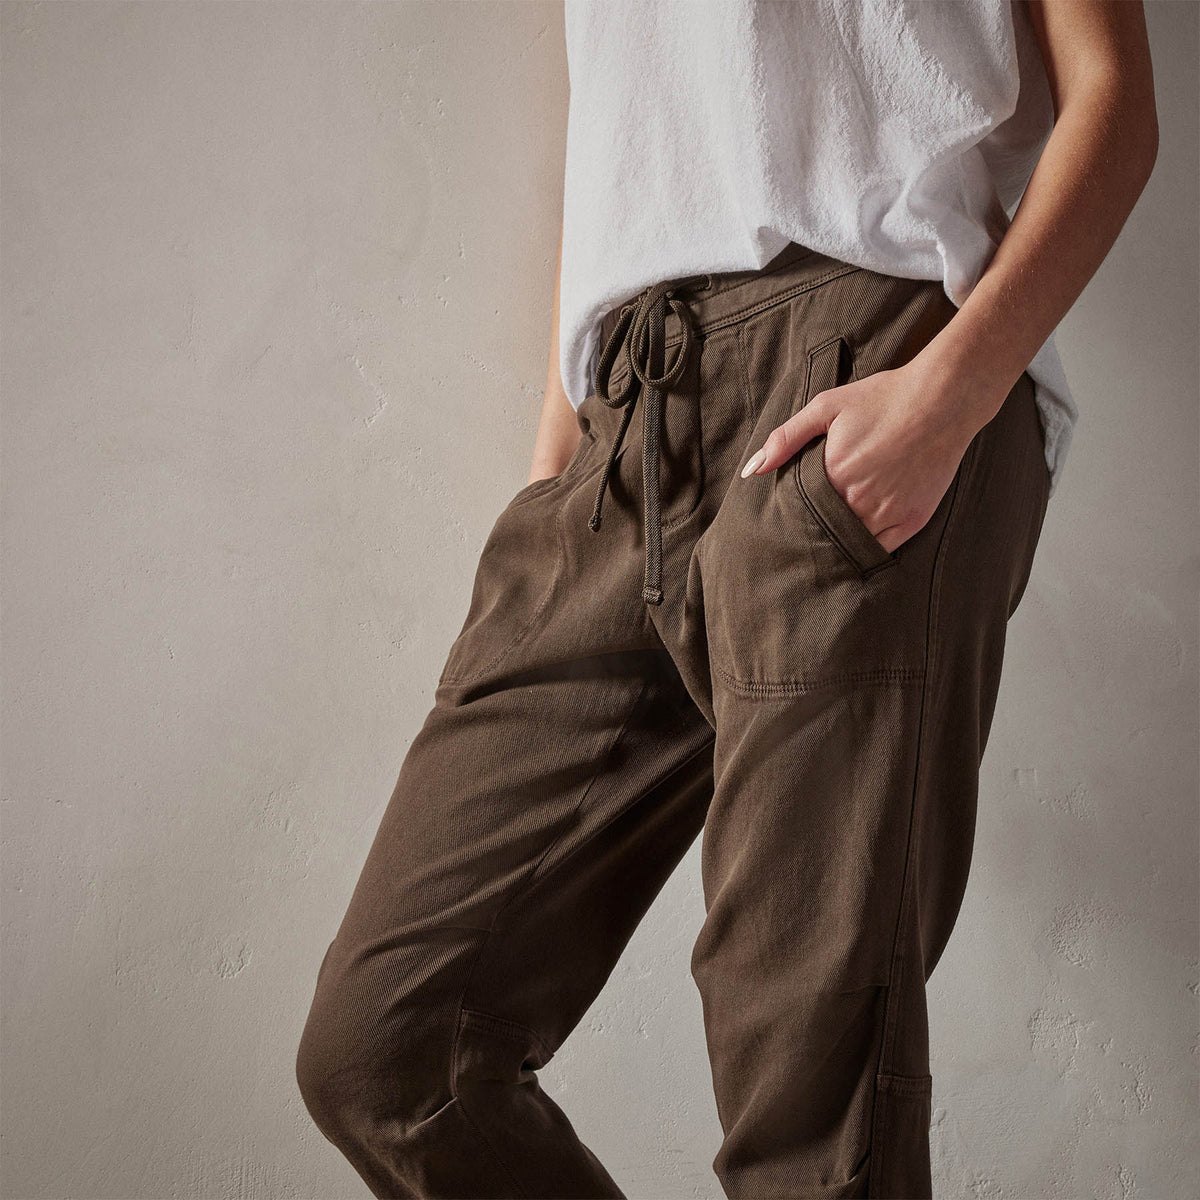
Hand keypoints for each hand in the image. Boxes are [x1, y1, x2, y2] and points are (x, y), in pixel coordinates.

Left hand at [739, 361, 982, 553]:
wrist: (943, 397)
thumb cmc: (883, 398)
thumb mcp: (827, 407)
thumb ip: (786, 438)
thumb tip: (753, 470)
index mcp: (832, 476)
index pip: (799, 512)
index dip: (792, 517)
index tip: (783, 523)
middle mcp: (858, 500)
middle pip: (824, 531)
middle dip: (812, 533)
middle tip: (801, 539)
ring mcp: (887, 513)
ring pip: (851, 544)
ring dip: (838, 544)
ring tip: (827, 543)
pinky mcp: (912, 520)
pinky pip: (881, 550)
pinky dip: (867, 549)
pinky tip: (857, 544)